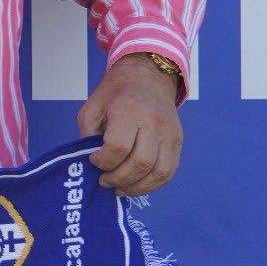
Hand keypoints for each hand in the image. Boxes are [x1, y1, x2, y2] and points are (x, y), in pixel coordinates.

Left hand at [77, 53, 181, 196]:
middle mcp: (153, 123)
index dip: (103, 161)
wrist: (148, 77)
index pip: (118, 146)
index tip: (93, 160)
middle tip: (104, 181)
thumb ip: (88, 133)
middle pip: (141, 162)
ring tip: (119, 188)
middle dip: (119, 178)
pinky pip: (169, 172)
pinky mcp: (177, 142)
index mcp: (129, 110)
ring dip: (137, 187)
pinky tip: (136, 185)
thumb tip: (90, 162)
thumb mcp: (93, 106)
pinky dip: (152, 184)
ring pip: (159, 172)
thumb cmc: (115, 93)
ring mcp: (170, 134)